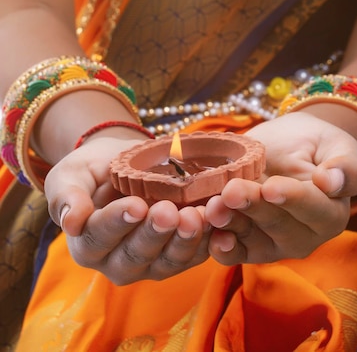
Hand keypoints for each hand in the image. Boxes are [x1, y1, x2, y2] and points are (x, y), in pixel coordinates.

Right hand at [44, 136, 210, 284]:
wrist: (122, 164)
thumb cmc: (91, 169)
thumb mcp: (70, 175)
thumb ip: (67, 196)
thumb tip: (71, 222)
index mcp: (87, 244)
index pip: (99, 238)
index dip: (117, 223)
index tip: (136, 205)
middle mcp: (116, 262)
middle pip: (135, 255)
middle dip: (155, 233)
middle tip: (169, 211)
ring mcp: (149, 264)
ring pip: (168, 262)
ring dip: (184, 241)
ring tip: (197, 215)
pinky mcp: (177, 257)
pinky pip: (193, 255)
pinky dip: (207, 240)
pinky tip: (217, 221)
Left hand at [205, 112, 356, 264]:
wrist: (289, 146)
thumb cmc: (317, 145)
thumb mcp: (338, 146)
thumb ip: (346, 167)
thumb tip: (331, 182)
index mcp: (331, 213)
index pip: (314, 209)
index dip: (292, 199)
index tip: (271, 187)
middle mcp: (305, 236)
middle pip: (278, 225)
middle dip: (253, 208)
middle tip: (231, 191)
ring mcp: (275, 244)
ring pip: (253, 241)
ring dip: (231, 225)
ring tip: (214, 207)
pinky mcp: (249, 246)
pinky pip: (235, 253)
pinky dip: (221, 247)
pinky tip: (211, 236)